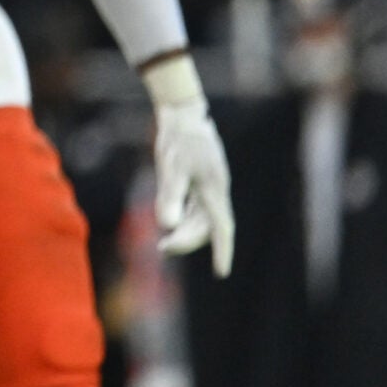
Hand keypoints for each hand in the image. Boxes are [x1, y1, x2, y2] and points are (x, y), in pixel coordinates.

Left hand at [142, 55, 234, 276]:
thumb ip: (169, 196)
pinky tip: (171, 224)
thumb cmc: (178, 139)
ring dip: (185, 232)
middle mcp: (214, 191)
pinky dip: (184, 218)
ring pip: (200, 218)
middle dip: (189, 241)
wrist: (181, 113)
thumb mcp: (171, 168)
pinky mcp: (198, 180)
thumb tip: (166, 225)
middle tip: (164, 249)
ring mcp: (208, 186)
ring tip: (164, 246)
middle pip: (207, 226)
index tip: (221, 273)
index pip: (221, 228)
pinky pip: (194, 208)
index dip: (222, 251)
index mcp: (214, 190)